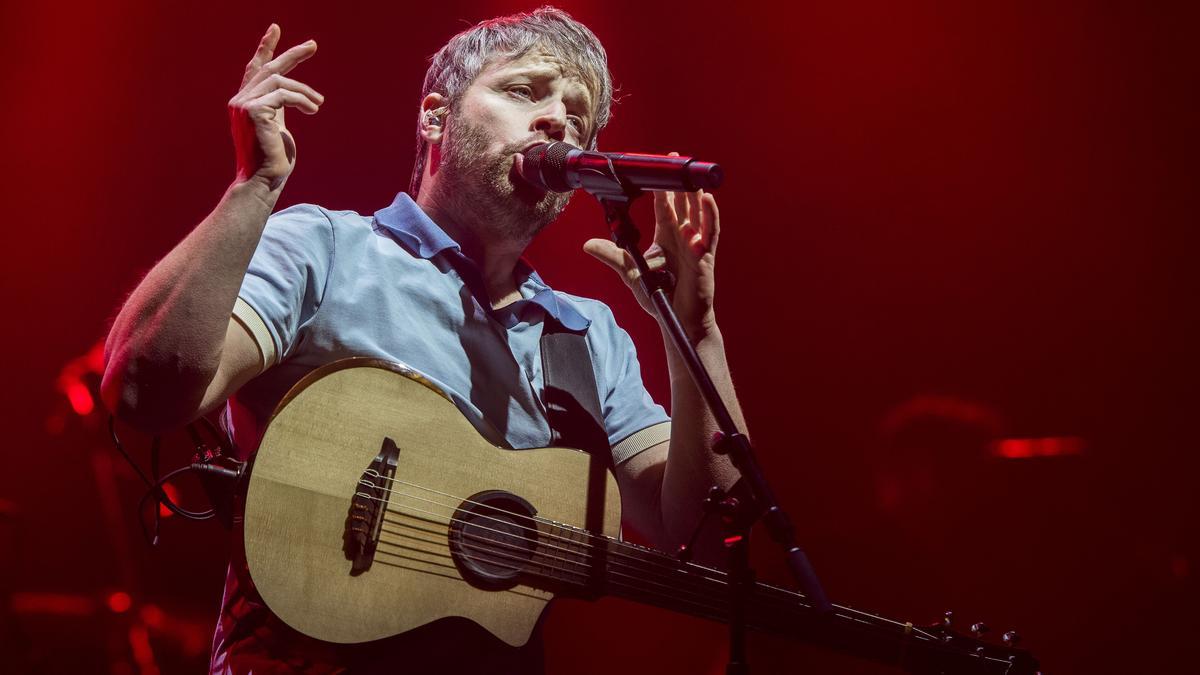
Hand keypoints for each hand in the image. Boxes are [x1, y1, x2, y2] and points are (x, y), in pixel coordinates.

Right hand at [228, 24, 322, 191]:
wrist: (264, 182)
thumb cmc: (274, 161)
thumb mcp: (278, 127)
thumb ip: (279, 107)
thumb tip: (293, 93)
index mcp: (245, 103)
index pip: (254, 69)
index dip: (265, 49)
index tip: (276, 29)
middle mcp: (239, 101)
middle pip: (268, 69)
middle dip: (292, 55)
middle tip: (313, 45)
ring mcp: (242, 105)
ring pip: (279, 82)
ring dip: (304, 91)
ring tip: (318, 104)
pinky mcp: (252, 111)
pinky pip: (284, 95)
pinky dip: (302, 100)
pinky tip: (313, 110)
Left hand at [584, 153, 719, 339]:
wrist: (677, 319)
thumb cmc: (660, 296)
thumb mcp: (630, 273)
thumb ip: (611, 256)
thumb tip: (587, 245)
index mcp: (666, 237)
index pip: (664, 207)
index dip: (661, 189)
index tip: (658, 169)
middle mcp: (682, 237)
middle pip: (682, 204)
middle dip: (679, 183)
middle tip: (675, 159)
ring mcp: (696, 244)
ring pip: (698, 213)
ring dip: (695, 194)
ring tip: (691, 175)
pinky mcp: (705, 255)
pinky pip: (710, 231)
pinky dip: (709, 215)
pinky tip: (706, 199)